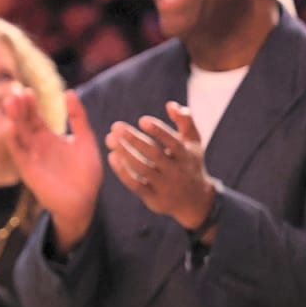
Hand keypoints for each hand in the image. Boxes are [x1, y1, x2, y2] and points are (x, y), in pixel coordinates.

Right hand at [5, 89, 100, 251]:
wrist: (83, 201)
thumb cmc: (85, 174)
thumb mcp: (85, 141)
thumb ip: (78, 118)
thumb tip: (70, 92)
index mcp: (48, 137)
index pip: (34, 116)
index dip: (30, 104)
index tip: (28, 90)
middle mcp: (35, 144)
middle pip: (23, 121)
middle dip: (19, 107)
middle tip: (16, 92)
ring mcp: (30, 156)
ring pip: (18, 133)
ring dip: (13, 118)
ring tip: (11, 102)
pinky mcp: (27, 168)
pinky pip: (17, 152)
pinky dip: (13, 139)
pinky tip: (11, 126)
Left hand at [105, 101, 216, 231]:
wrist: (195, 202)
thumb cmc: (189, 163)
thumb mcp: (193, 143)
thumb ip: (185, 121)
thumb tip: (171, 104)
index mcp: (187, 155)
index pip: (173, 142)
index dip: (159, 131)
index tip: (142, 120)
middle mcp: (177, 171)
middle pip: (154, 154)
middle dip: (134, 139)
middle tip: (116, 126)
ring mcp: (165, 186)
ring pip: (142, 169)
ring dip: (125, 153)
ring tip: (110, 138)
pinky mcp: (153, 198)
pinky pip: (136, 185)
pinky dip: (123, 172)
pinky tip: (112, 157)